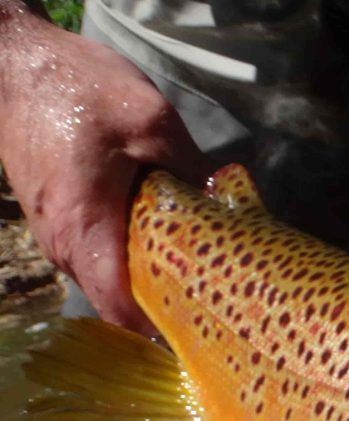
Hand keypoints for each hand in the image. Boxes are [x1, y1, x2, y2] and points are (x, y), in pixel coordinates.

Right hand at [0, 7, 210, 331]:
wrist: (13, 61)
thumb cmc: (79, 89)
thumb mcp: (154, 123)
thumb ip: (193, 172)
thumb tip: (229, 209)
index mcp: (85, 227)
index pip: (118, 307)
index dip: (158, 328)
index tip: (197, 332)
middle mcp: (61, 242)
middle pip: (115, 299)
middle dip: (159, 307)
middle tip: (211, 305)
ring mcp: (50, 232)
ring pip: (103, 277)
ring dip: (142, 281)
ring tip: (192, 277)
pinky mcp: (50, 217)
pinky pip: (91, 254)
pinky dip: (123, 258)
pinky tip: (158, 244)